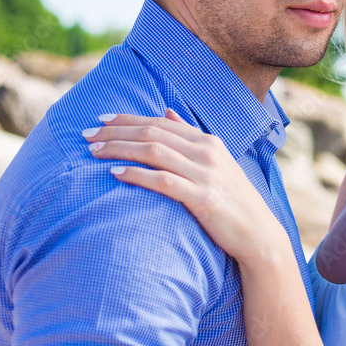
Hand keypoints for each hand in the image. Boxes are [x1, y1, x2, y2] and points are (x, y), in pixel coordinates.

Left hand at [82, 110, 291, 265]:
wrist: (259, 233)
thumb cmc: (233, 200)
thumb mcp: (216, 162)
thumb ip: (190, 137)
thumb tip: (166, 112)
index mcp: (208, 141)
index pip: (160, 123)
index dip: (128, 119)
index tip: (101, 120)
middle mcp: (207, 153)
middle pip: (153, 133)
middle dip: (116, 132)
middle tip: (87, 135)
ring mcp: (206, 174)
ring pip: (154, 152)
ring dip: (120, 149)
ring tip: (94, 152)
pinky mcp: (203, 198)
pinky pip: (163, 181)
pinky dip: (137, 174)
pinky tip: (116, 173)